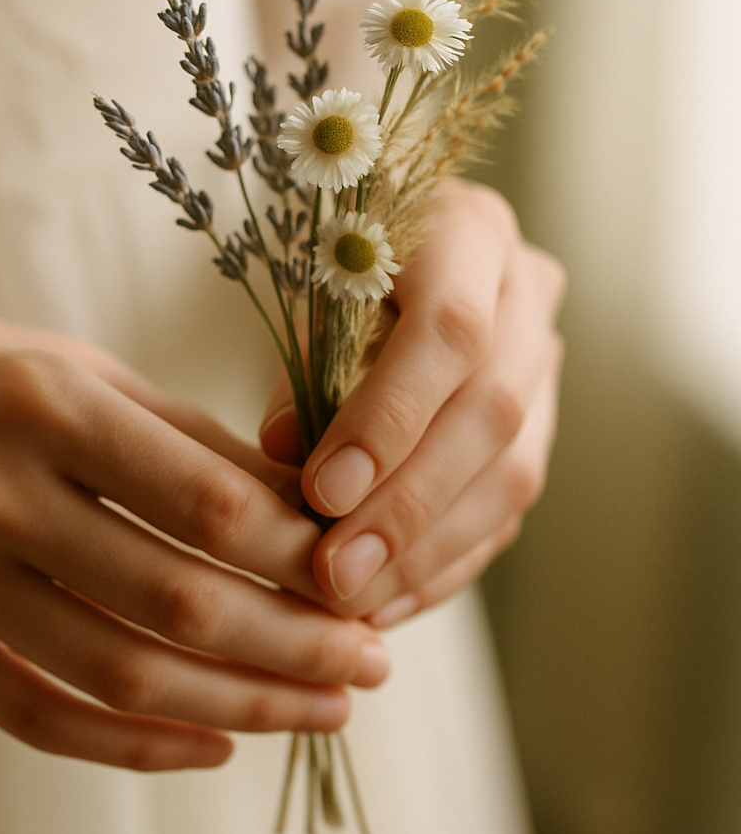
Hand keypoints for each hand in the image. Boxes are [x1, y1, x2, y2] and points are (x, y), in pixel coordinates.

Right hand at [0, 308, 389, 771]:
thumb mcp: (83, 373)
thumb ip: (189, 443)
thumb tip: (309, 516)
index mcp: (50, 406)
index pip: (208, 505)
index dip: (303, 557)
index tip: (367, 581)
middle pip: (177, 601)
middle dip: (295, 644)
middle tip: (371, 664)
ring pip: (119, 673)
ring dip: (239, 705)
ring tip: (324, 709)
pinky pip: (38, 717)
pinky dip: (134, 747)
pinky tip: (214, 748)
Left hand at [260, 180, 564, 624]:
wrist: (388, 250)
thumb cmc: (332, 263)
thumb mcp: (308, 289)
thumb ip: (303, 365)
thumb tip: (286, 454)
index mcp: (470, 230)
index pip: (451, 330)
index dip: (392, 418)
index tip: (324, 492)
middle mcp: (527, 291)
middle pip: (490, 412)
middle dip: (409, 504)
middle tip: (335, 572)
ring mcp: (546, 361)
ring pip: (514, 471)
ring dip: (428, 550)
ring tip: (352, 601)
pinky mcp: (542, 426)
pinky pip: (506, 509)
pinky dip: (443, 564)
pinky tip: (384, 602)